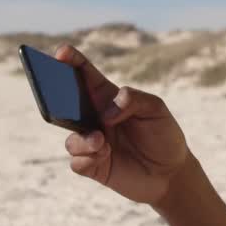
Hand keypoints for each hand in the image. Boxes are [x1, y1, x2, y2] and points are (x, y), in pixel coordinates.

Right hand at [56, 46, 189, 204]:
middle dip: (54, 96)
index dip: (71, 61)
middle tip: (54, 91)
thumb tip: (106, 112)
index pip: (84, 75)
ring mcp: (91, 142)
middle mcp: (94, 118)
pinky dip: (87, 158)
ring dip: (83, 139)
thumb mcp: (156, 109)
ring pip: (71, 138)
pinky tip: (104, 155)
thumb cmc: (164, 135)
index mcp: (107, 98)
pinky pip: (77, 161)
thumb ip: (133, 100)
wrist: (171, 173)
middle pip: (65, 104)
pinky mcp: (93, 165)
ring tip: (102, 141)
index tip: (61, 52)